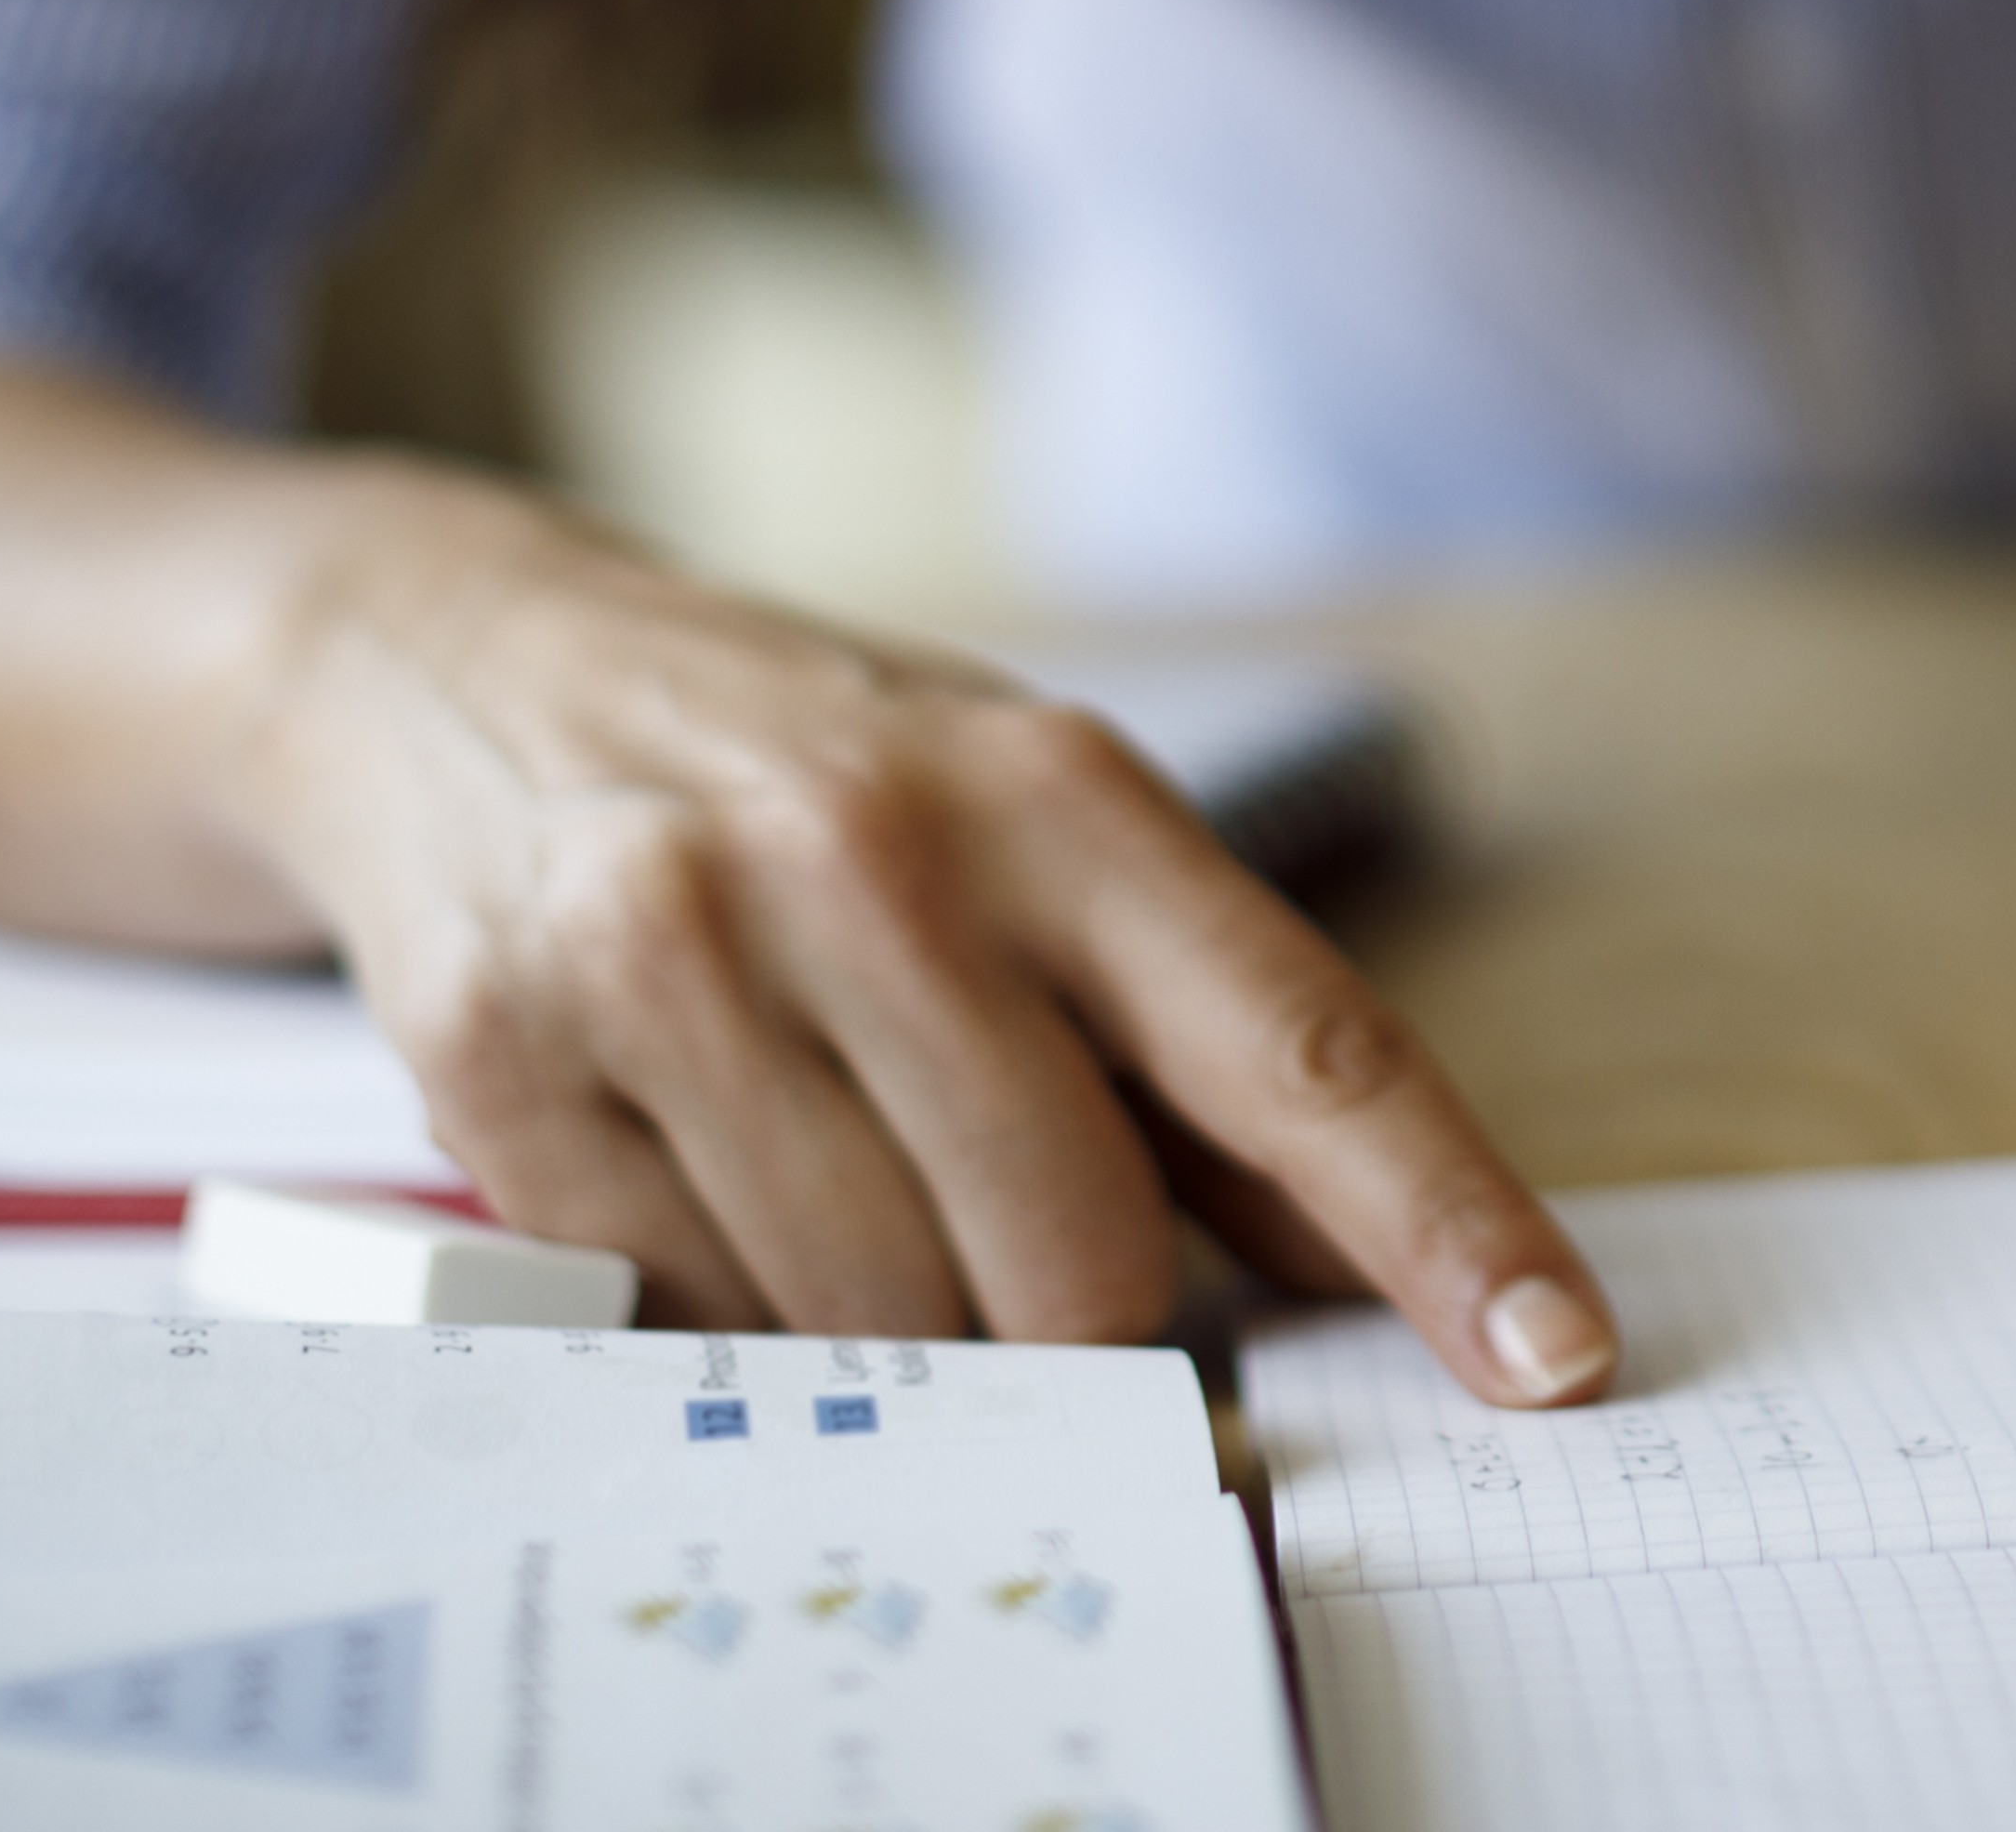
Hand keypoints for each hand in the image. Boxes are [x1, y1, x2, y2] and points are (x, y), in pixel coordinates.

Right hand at [234, 487, 1611, 1394]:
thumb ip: (1200, 1041)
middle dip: (1088, 1324)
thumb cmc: (809, 767)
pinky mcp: (507, 1057)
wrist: (458, 660)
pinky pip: (698, 1321)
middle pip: (1082, 1256)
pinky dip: (741, 1310)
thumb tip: (1365, 1263)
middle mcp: (873, 859)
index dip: (1442, 1225)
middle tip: (1033, 1260)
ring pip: (888, 1318)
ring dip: (905, 1326)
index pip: (1302, 1049)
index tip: (1556, 1354)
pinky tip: (715, 1174)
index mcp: (1058, 795)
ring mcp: (678, 953)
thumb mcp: (1029, 826)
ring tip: (852, 1179)